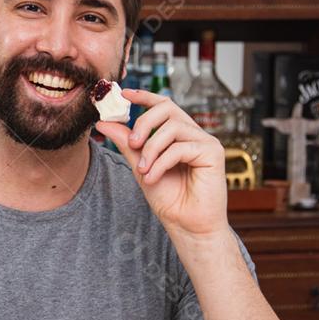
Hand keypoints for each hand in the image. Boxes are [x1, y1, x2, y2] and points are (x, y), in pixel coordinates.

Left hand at [96, 88, 227, 237]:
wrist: (187, 226)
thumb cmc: (169, 199)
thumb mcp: (141, 167)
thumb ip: (127, 144)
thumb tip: (105, 122)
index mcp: (179, 134)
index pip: (163, 105)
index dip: (145, 96)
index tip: (124, 94)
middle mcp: (194, 134)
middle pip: (167, 108)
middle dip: (144, 123)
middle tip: (132, 144)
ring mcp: (206, 142)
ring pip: (172, 128)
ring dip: (151, 149)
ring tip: (143, 171)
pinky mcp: (213, 153)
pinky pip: (181, 147)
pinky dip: (161, 162)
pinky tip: (153, 178)